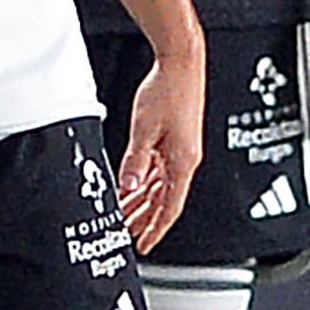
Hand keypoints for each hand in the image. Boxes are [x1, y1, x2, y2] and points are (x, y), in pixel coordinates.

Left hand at [115, 47, 204, 252]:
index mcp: (183, 163)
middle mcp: (184, 160)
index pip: (170, 208)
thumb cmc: (170, 91)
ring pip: (159, 187)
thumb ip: (135, 161)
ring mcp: (179, 151)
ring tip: (125, 215)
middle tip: (128, 235)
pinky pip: (158, 170)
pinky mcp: (173, 141)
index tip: (144, 245)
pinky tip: (131, 188)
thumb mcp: (144, 131)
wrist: (181, 65)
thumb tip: (127, 187)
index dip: (156, 230)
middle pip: (164, 201)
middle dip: (146, 220)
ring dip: (142, 203)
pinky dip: (144, 183)